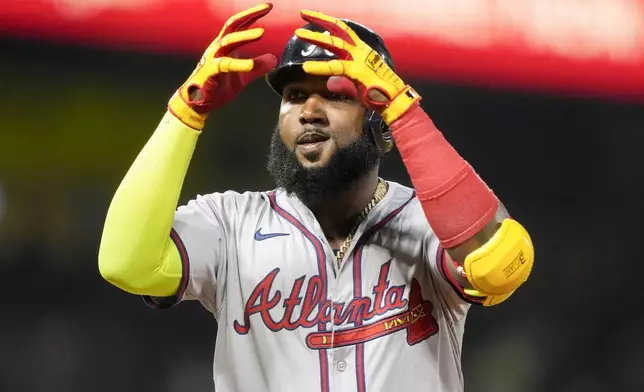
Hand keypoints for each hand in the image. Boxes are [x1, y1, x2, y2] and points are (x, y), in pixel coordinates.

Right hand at [169, 3, 276, 129]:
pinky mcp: (211, 72)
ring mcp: (213, 58)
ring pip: (228, 41)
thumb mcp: (243, 76)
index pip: (239, 25)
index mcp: (225, 46)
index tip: (268, 7)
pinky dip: (239, 64)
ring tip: (261, 33)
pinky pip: (225, 65)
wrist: (198, 102)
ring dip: (245, 36)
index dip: (253, 15)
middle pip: (233, 25)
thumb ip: (258, 67)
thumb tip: (273, 59)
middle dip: (250, 15)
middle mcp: (218, 47)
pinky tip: (251, 65)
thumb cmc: (217, 85)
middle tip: (267, 8)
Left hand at [294, 10, 420, 124]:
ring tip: (298, 34)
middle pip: (338, 29)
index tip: (315, 17)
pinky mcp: (358, 72)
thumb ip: (343, 83)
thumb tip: (330, 83)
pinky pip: (335, 67)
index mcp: (362, 51)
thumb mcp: (357, 86)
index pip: (343, 32)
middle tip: (303, 12)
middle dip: (320, 19)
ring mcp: (360, 59)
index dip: (328, 23)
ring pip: (335, 44)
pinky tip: (306, 67)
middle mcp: (361, 51)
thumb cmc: (379, 94)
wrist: (394, 102)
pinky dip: (319, 67)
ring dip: (315, 37)